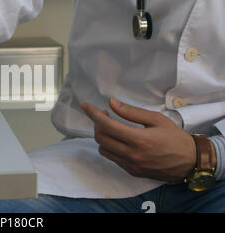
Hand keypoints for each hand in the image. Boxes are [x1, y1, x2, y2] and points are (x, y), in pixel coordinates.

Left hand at [81, 98, 195, 181]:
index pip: (107, 125)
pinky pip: (112, 157)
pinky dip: (109, 146)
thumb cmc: (174, 137)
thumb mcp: (156, 119)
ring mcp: (130, 165)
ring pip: (103, 148)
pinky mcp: (131, 171)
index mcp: (139, 139)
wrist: (189, 162)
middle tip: (104, 114)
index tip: (86, 105)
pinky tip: (117, 138)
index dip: (93, 114)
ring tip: (111, 126)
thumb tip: (112, 103)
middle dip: (97, 123)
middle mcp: (132, 154)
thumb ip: (132, 112)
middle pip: (100, 137)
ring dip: (102, 135)